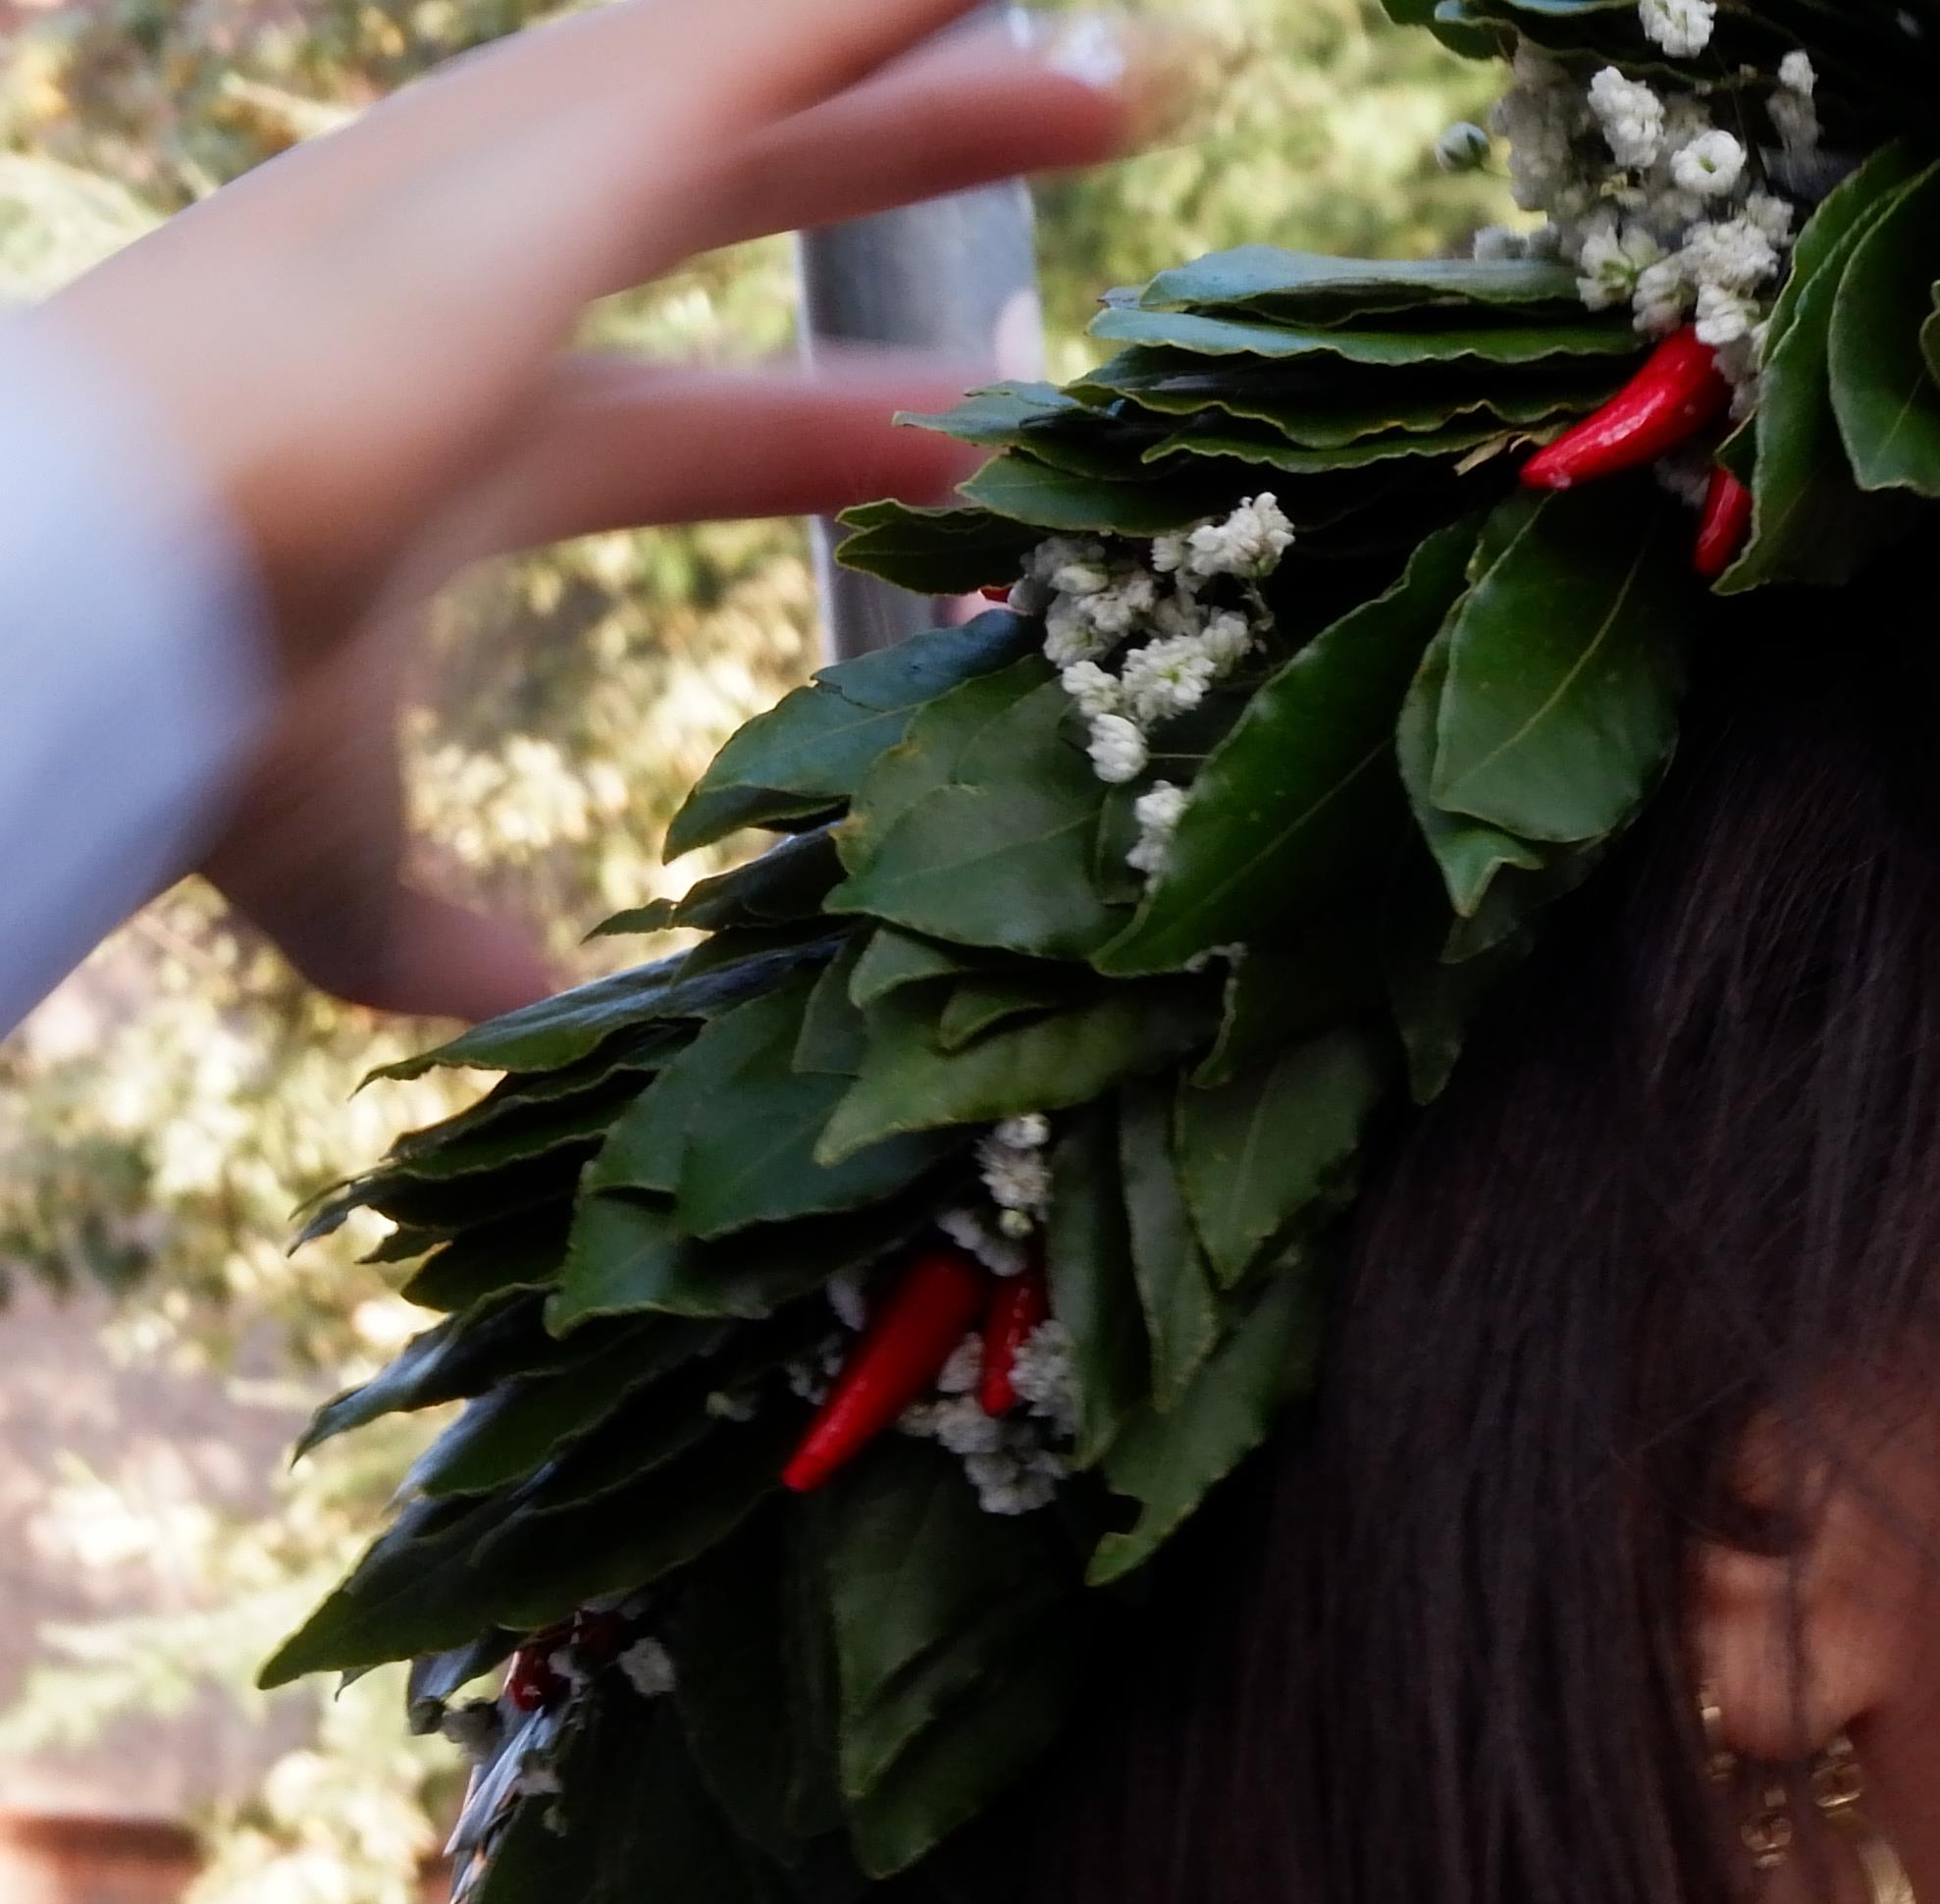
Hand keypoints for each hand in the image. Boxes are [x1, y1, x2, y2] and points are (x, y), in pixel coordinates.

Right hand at [39, 0, 1169, 1014]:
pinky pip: (735, 50)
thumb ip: (422, 921)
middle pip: (742, 200)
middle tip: (1071, 121)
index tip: (985, 431)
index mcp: (451, 441)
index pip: (696, 424)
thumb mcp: (326, 844)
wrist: (80, 599)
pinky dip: (843, 16)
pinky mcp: (535, 161)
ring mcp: (498, 206)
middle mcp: (473, 291)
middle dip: (896, 153)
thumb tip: (510, 999)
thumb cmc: (171, 711)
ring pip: (743, 83)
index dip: (848, 428)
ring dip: (897, 43)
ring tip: (1060, 13)